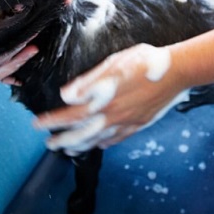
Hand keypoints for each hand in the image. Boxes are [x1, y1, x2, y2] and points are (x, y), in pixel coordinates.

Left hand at [33, 44, 189, 154]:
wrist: (177, 71)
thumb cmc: (143, 62)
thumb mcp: (112, 65)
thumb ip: (88, 82)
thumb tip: (66, 95)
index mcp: (103, 101)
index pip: (70, 115)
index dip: (52, 121)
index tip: (37, 124)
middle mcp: (113, 116)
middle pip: (82, 134)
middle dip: (62, 140)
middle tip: (49, 144)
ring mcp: (127, 122)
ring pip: (99, 140)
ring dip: (81, 146)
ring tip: (69, 150)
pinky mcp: (140, 123)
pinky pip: (118, 138)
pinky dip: (106, 144)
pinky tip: (101, 144)